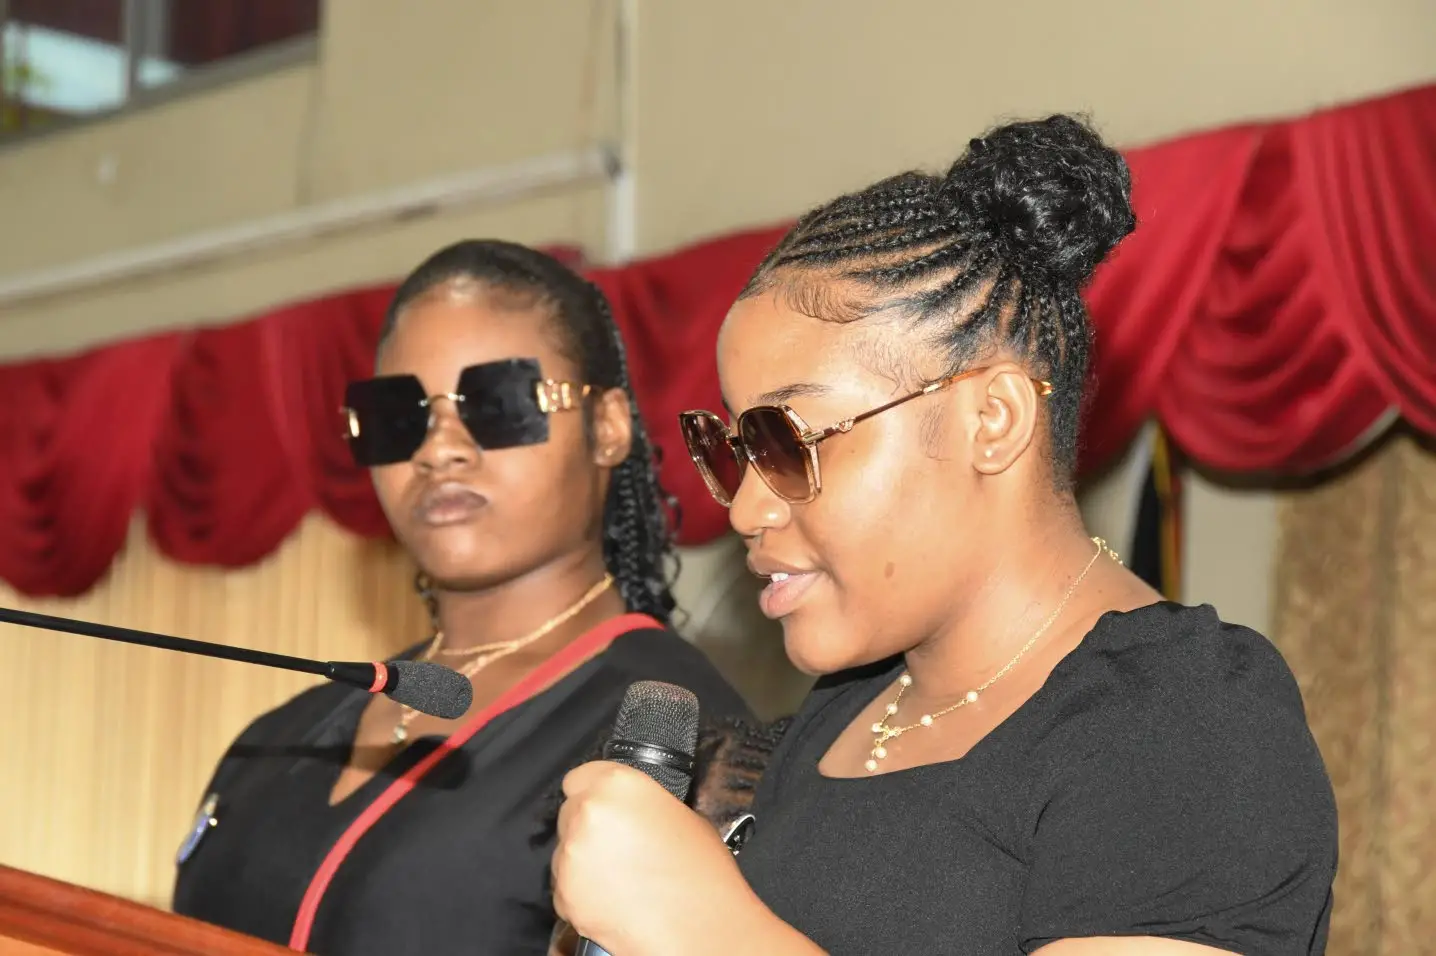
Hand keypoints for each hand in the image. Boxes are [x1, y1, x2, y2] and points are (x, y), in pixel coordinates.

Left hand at [552, 761, 751, 955]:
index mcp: (618, 785)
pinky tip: (615, 900)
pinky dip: (582, 893)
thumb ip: (646, 805)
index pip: (581, 777)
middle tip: (619, 849)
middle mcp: (588, 813)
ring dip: (585, 862)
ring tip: (622, 879)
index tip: (603, 809)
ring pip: (565, 852)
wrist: (699, 931)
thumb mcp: (684, 817)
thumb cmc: (702, 876)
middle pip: (570, 814)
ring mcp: (571, 855)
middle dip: (589, 829)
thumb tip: (635, 811)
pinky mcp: (564, 894)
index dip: (593, 794)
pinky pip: (565, 887)